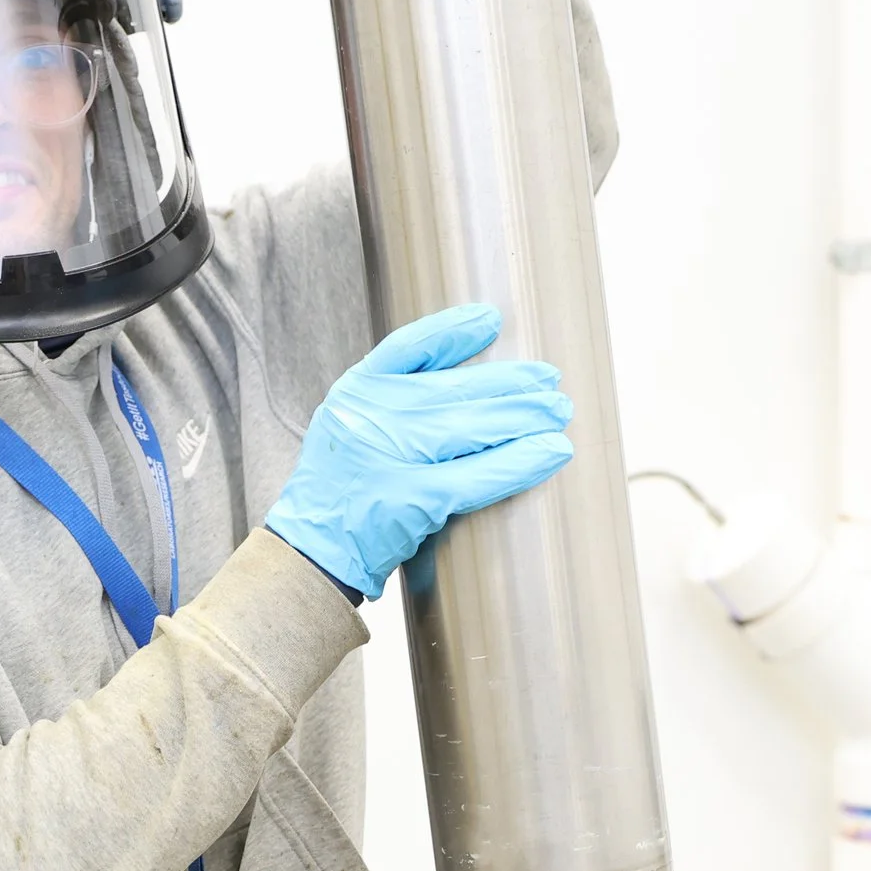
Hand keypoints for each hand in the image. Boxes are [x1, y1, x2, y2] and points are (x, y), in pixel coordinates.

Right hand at [265, 303, 572, 598]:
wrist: (311, 550)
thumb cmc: (343, 488)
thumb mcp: (353, 425)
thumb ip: (396, 395)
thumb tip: (468, 370)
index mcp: (355, 390)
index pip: (408, 346)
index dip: (452, 331)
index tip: (492, 320)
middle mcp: (370, 415)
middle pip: (454, 390)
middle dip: (510, 385)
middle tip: (551, 382)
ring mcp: (390, 456)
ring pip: (473, 427)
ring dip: (525, 417)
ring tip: (559, 412)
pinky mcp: (413, 500)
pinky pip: (479, 474)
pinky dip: (522, 462)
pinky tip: (553, 451)